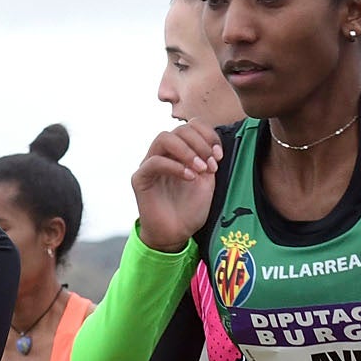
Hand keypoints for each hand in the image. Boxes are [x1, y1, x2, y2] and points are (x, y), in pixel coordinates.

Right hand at [131, 124, 222, 252]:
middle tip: (210, 164)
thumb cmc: (190, 209)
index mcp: (180, 151)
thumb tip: (212, 146)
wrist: (176, 234)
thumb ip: (208, 160)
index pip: (191, 126)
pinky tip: (189, 177)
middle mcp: (164, 154)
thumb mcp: (207, 181)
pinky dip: (174, 166)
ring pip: (163, 138)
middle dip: (199, 143)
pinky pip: (155, 162)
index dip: (208, 135)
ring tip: (200, 168)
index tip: (219, 155)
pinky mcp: (141, 178)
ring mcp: (150, 164)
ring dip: (186, 150)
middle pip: (179, 130)